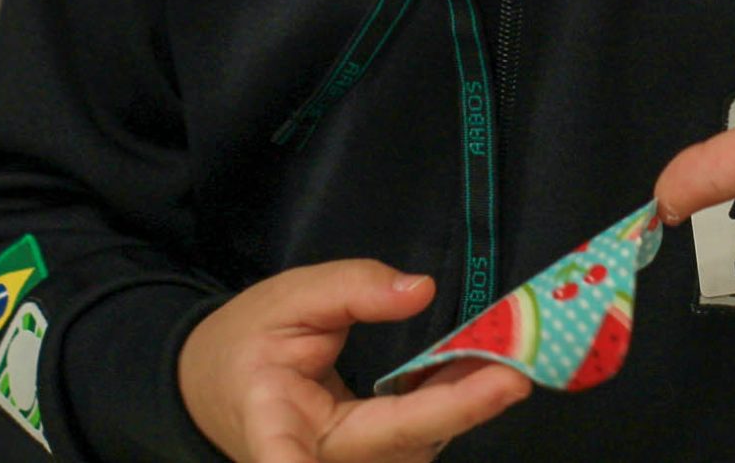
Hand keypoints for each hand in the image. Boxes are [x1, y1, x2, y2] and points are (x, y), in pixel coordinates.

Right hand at [177, 261, 529, 461]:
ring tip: (507, 354)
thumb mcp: (290, 298)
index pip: (288, 457)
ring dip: (465, 402)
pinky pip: (420, 438)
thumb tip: (420, 291)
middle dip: (457, 409)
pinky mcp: (372, 461)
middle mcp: (315, 459)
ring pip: (416, 445)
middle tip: (514, 368)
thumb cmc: (251, 341)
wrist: (220, 385)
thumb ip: (352, 289)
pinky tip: (486, 367)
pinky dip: (455, 402)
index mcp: (272, 422)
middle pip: (395, 444)